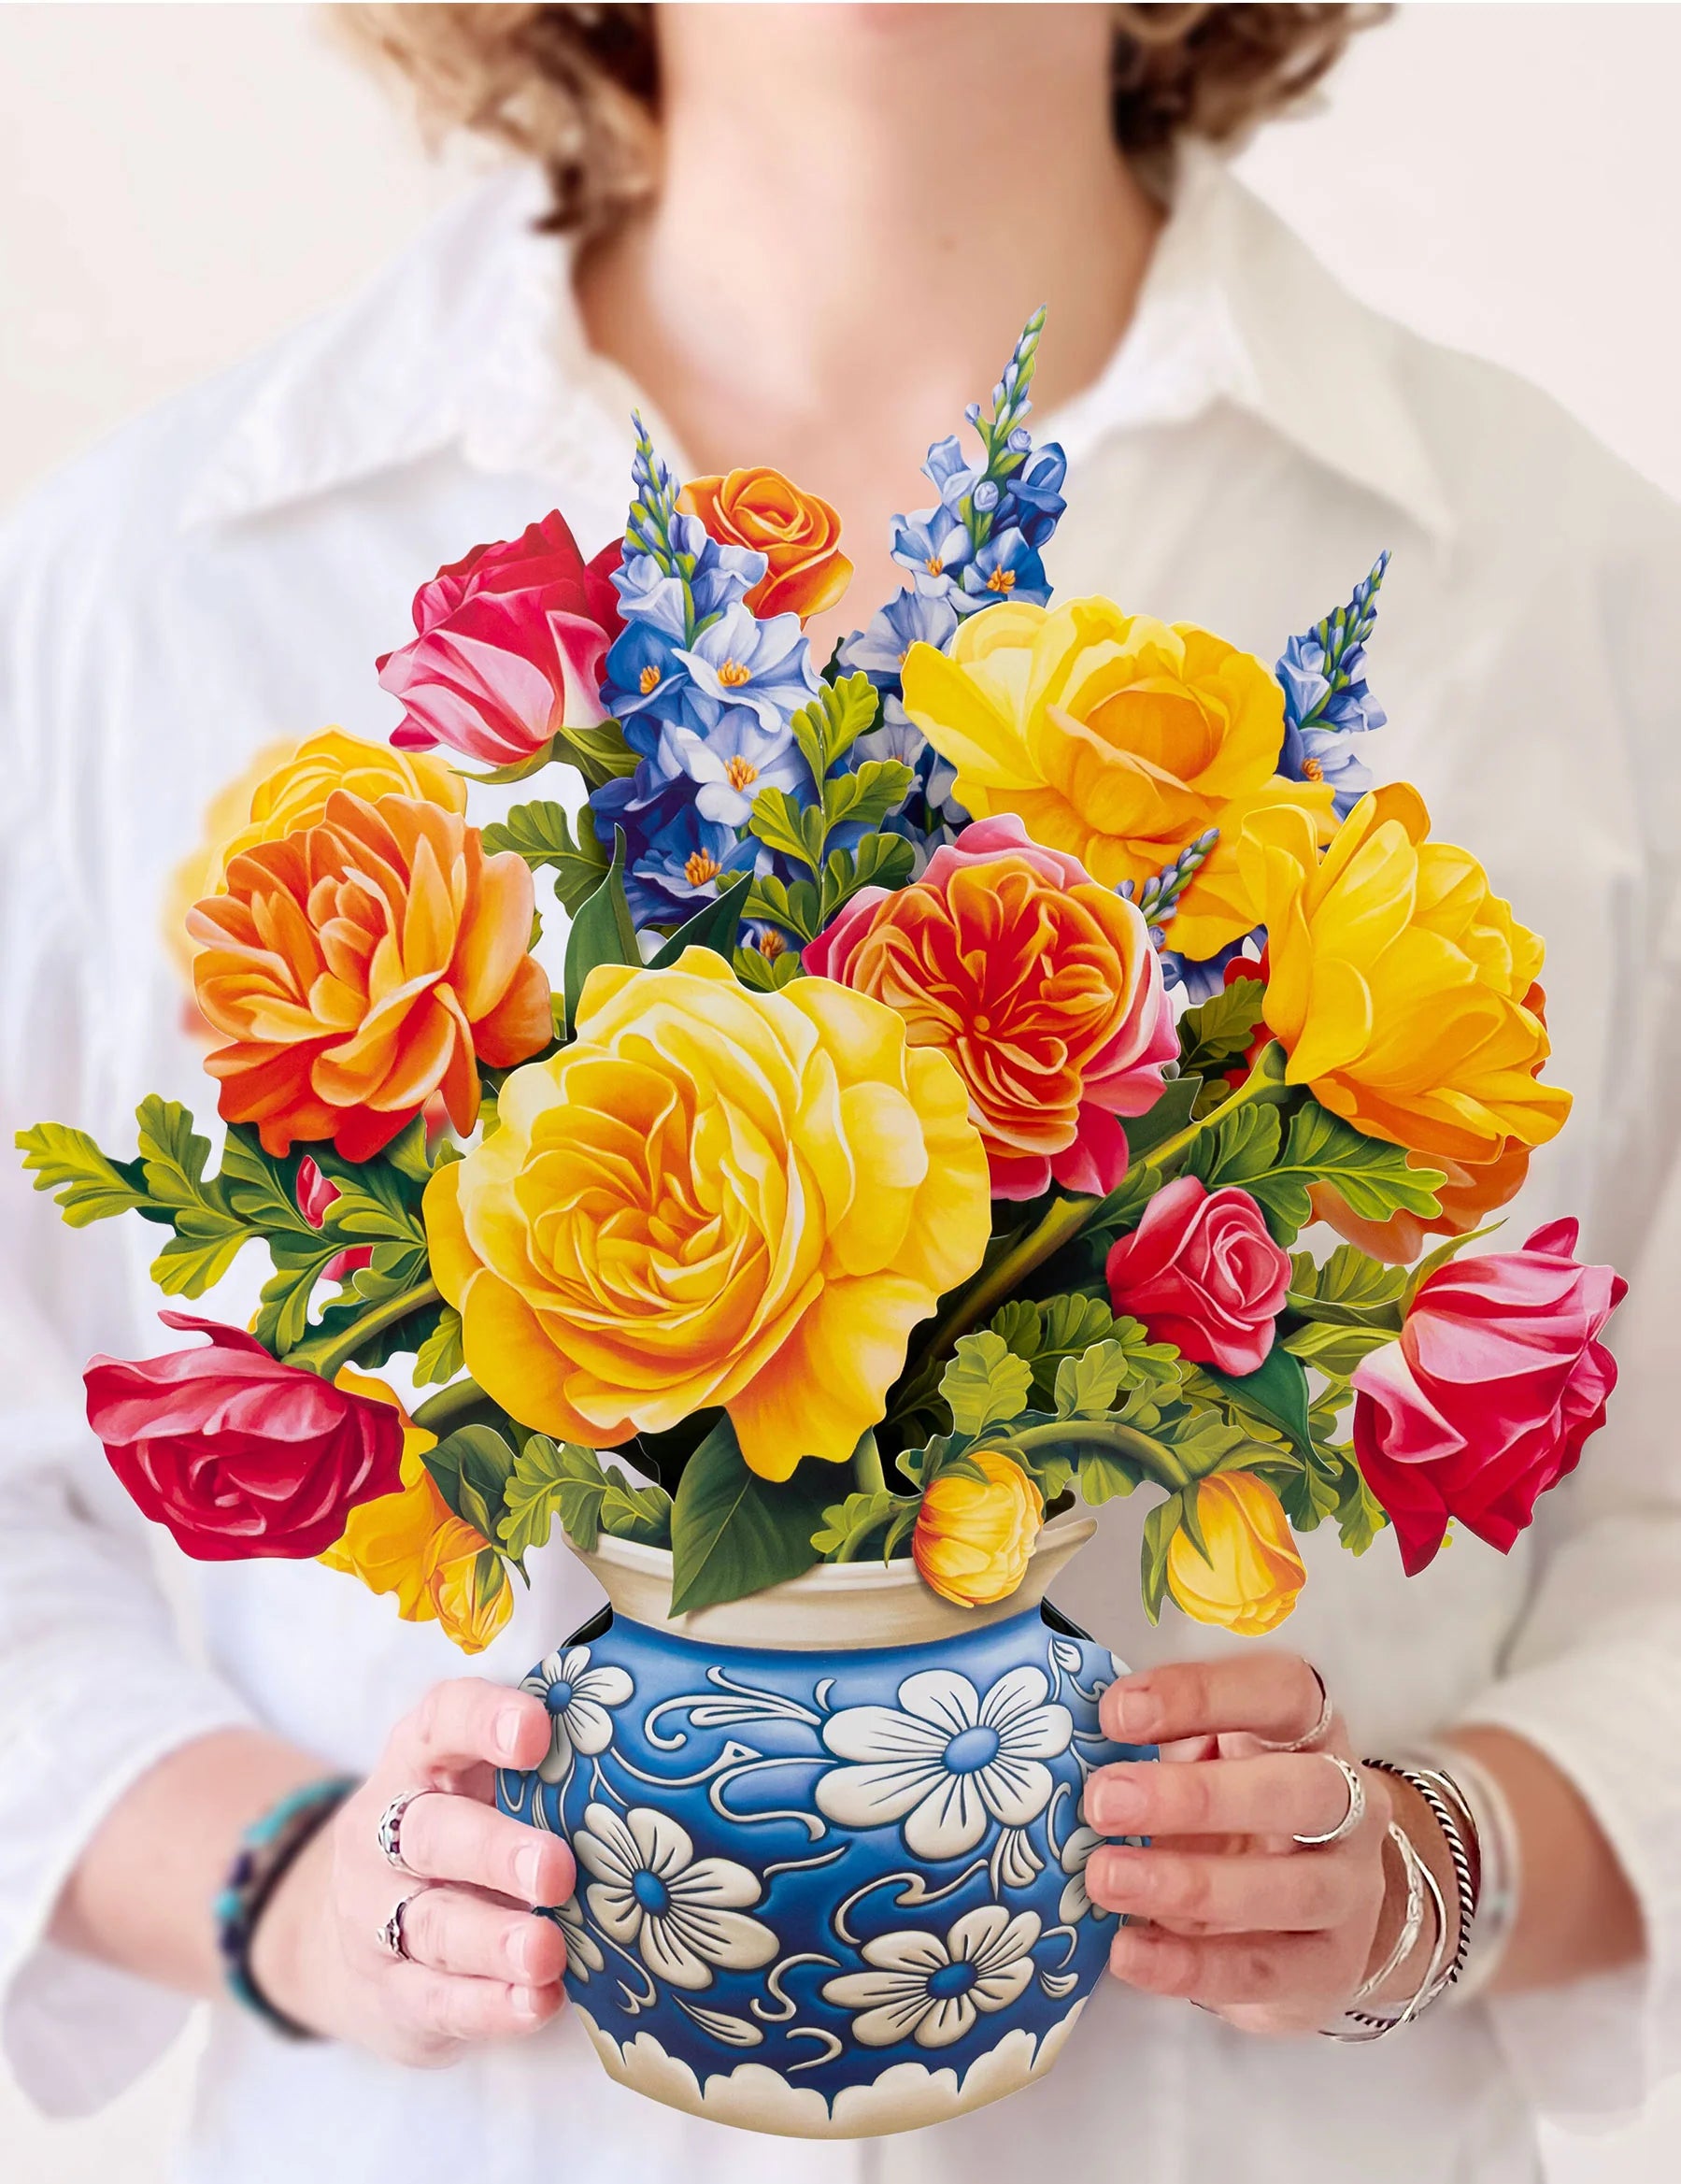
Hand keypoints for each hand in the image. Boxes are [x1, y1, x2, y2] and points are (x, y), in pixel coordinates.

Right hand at [250, 1678, 574, 2064]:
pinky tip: (536, 2002)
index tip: (537, 1732)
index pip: (441, 1722)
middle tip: (555, 1869)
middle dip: (493, 1850)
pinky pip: (434, 2002)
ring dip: (493, 1940)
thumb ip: (546, 1764)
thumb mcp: (481, 1784)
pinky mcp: (391, 1993)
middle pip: (430, 1834)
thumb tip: (652, 1744)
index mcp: (419, 1760)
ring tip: (546, 1951)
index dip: (485, 1721)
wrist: (359, 1934)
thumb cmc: (463, 1832)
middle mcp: (384, 1834)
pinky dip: (487, 2006)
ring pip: (431, 1925)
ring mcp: (376, 1918)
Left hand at [1085, 1652, 1398, 2034]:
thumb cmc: (1240, 1809)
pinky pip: (1263, 1972)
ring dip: (1190, 1883)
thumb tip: (1071, 1741)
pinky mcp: (1330, 1969)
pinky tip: (1126, 1951)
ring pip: (1290, 1889)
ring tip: (1104, 1878)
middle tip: (1103, 1802)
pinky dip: (1189, 1965)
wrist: (1324, 1910)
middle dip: (1198, 1797)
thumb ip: (1162, 1742)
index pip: (1282, 1693)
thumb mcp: (1210, 1759)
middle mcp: (1350, 1807)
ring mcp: (1350, 1892)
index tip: (1116, 1711)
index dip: (1203, 1694)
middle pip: (1299, 1792)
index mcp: (1314, 1732)